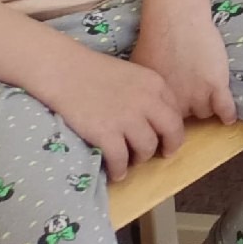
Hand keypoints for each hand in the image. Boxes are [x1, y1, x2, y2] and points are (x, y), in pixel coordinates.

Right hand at [38, 45, 183, 180]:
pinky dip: (120, 169)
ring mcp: (127, 118)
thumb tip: (153, 118)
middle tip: (163, 155)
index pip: (176, 111)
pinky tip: (117, 172)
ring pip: (147, 148)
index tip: (169, 137)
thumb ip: (147, 93)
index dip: (174, 128)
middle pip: (171, 130)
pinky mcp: (106, 133)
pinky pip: (120, 159)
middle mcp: (147, 101)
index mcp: (156, 83)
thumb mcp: (133, 74)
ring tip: (132, 161)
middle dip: (170, 146)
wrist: (66, 72)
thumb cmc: (95, 71)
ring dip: (141, 158)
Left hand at [127, 1, 234, 130]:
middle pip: (184, 119)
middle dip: (186, 109)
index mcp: (156, 104)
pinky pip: (225, 108)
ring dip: (206, 105)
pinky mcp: (217, 86)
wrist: (176, 22)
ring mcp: (197, 96)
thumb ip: (145, 92)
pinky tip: (229, 117)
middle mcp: (175, 105)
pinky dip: (227, 113)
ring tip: (209, 96)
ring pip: (205, 113)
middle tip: (189, 96)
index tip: (171, 110)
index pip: (164, 121)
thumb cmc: (155, 41)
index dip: (169, 114)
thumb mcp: (141, 73)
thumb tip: (141, 103)